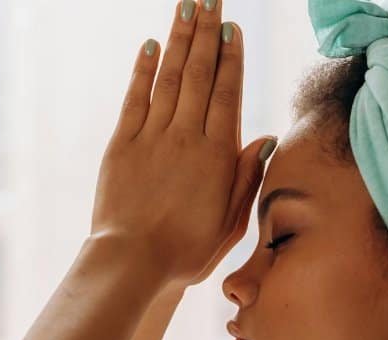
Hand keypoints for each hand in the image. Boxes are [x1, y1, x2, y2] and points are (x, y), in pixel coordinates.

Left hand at [90, 0, 274, 288]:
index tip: (232, 26)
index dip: (231, 56)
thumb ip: (247, 177)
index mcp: (217, 155)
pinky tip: (151, 45)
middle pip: (200, 73)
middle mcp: (186, 137)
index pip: (227, 92)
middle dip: (206, 32)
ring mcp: (152, 137)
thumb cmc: (187, 252)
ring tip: (186, 6)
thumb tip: (265, 138)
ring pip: (170, 77)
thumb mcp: (231, 222)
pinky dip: (144, 69)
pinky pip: (135, 98)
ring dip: (180, 39)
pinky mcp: (122, 145)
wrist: (133, 264)